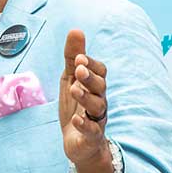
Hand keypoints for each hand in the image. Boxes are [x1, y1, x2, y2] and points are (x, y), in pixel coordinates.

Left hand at [59, 30, 109, 167]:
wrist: (78, 143)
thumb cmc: (76, 107)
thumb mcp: (70, 80)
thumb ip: (73, 58)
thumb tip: (76, 30)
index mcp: (95, 86)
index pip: (100, 71)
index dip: (91, 64)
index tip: (79, 58)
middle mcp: (99, 100)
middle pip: (101, 86)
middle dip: (90, 77)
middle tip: (78, 70)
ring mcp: (97, 119)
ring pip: (97, 106)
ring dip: (86, 97)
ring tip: (74, 89)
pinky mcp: (91, 136)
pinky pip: (92, 130)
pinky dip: (85, 125)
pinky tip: (76, 120)